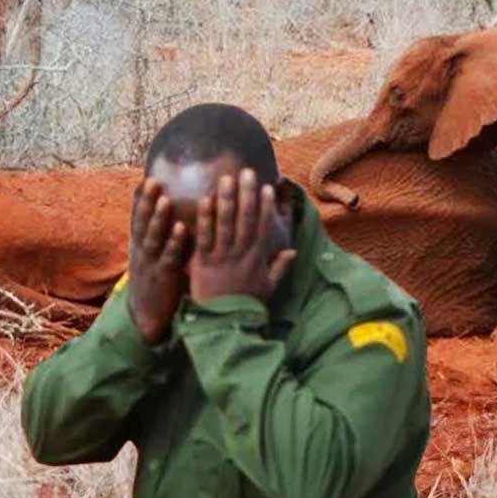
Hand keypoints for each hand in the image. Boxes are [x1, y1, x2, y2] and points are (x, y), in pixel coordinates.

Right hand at [126, 178, 187, 343]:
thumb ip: (159, 236)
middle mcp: (141, 250)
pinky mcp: (162, 276)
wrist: (146, 316)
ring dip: (157, 217)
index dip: (139, 198)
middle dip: (146, 201)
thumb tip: (171, 214)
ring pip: (152, 237)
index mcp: (139, 244)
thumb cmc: (155, 281)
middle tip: (153, 180)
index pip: (136, 217)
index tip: (144, 178)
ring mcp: (150, 263)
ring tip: (164, 199)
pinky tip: (182, 228)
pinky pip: (168, 256)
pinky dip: (175, 241)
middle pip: (141, 222)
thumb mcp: (152, 256)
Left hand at [189, 169, 296, 303]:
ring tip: (226, 179)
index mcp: (256, 259)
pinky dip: (205, 218)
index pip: (263, 227)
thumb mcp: (268, 288)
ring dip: (226, 200)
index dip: (265, 206)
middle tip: (246, 172)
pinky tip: (205, 200)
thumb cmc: (246, 306)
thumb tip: (293, 251)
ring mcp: (221, 257)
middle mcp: (240, 255)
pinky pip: (204, 236)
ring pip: (224, 224)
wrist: (223, 325)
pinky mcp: (202, 262)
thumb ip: (280, 268)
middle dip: (246, 195)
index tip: (266, 187)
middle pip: (244, 219)